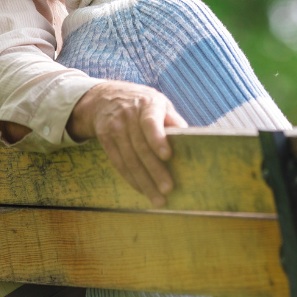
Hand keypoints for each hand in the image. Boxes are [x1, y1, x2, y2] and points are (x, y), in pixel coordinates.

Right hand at [68, 81, 187, 206]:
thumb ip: (173, 120)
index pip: (150, 122)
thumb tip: (191, 139)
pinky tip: (142, 190)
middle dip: (154, 171)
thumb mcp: (160, 103)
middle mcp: (128, 115)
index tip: (167, 156)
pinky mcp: (105, 139)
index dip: (157, 139)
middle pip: (140, 147)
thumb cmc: (143, 104)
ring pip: (129, 159)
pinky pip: (118, 163)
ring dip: (143, 182)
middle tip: (168, 189)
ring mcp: (114, 128)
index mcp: (148, 104)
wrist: (105, 97)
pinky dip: (131, 179)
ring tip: (157, 199)